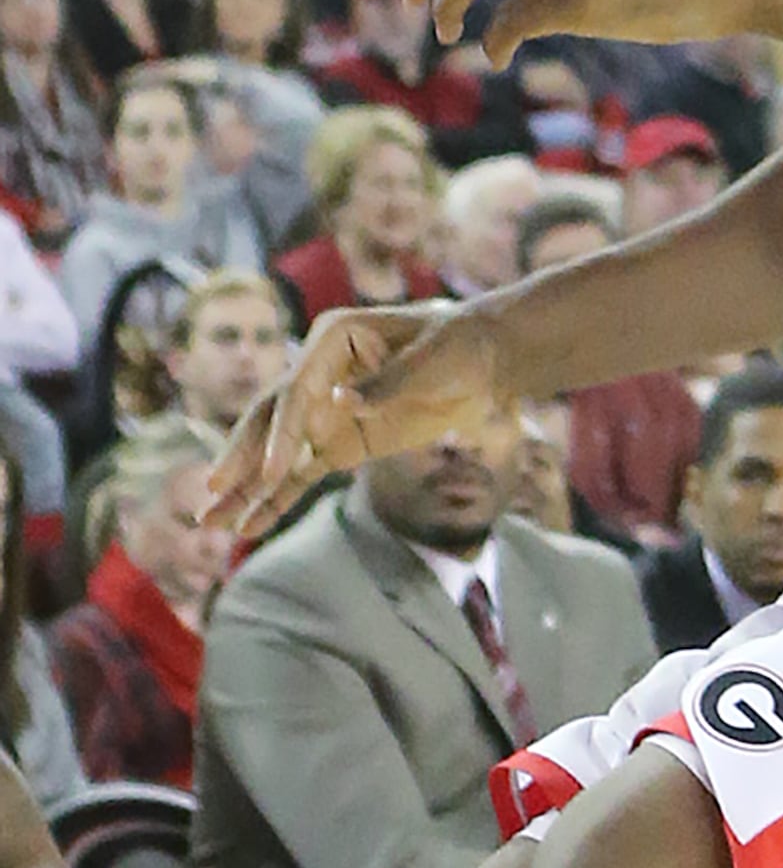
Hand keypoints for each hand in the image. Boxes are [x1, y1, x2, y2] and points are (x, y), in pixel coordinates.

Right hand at [203, 303, 506, 537]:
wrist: (489, 361)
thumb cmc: (461, 347)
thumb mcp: (434, 360)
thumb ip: (389, 383)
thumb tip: (341, 402)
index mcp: (333, 340)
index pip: (296, 391)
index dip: (283, 432)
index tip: (275, 473)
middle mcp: (317, 373)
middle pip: (269, 418)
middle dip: (242, 457)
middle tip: (214, 490)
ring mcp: (325, 410)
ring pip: (275, 452)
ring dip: (244, 487)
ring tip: (208, 521)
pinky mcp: (340, 441)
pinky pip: (301, 474)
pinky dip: (276, 500)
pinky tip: (247, 527)